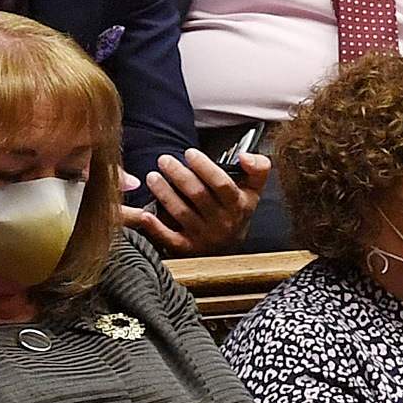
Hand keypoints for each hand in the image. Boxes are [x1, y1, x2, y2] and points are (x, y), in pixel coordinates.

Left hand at [127, 149, 270, 255]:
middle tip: (163, 160)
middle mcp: (223, 223)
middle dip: (179, 175)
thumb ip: (258, 168)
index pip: (222, 184)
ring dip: (164, 193)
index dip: (204, 167)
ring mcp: (205, 237)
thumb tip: (245, 156)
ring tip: (152, 177)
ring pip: (182, 213)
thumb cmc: (236, 210)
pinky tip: (144, 214)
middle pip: (198, 195)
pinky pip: (170, 239)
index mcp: (238, 205)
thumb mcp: (253, 189)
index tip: (189, 153)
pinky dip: (156, 228)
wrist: (230, 246)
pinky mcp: (188, 249)